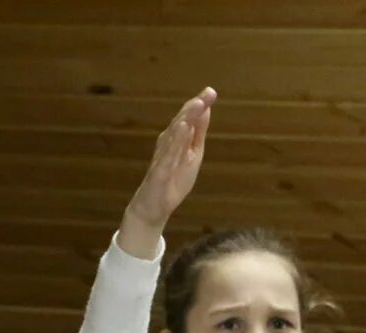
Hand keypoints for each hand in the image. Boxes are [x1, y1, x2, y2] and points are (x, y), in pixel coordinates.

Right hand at [117, 88, 215, 258]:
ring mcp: (163, 157)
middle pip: (181, 122)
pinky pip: (168, 155)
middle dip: (194, 107)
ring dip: (186, 119)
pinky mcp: (160, 172)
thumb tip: (206, 110)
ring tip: (197, 105)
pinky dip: (176, 141)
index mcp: (176, 140)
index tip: (211, 91)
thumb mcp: (192, 155)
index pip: (188, 119)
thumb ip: (198, 133)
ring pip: (174, 135)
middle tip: (208, 94)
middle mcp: (167, 144)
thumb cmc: (173, 180)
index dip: (199, 105)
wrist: (154, 207)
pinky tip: (183, 129)